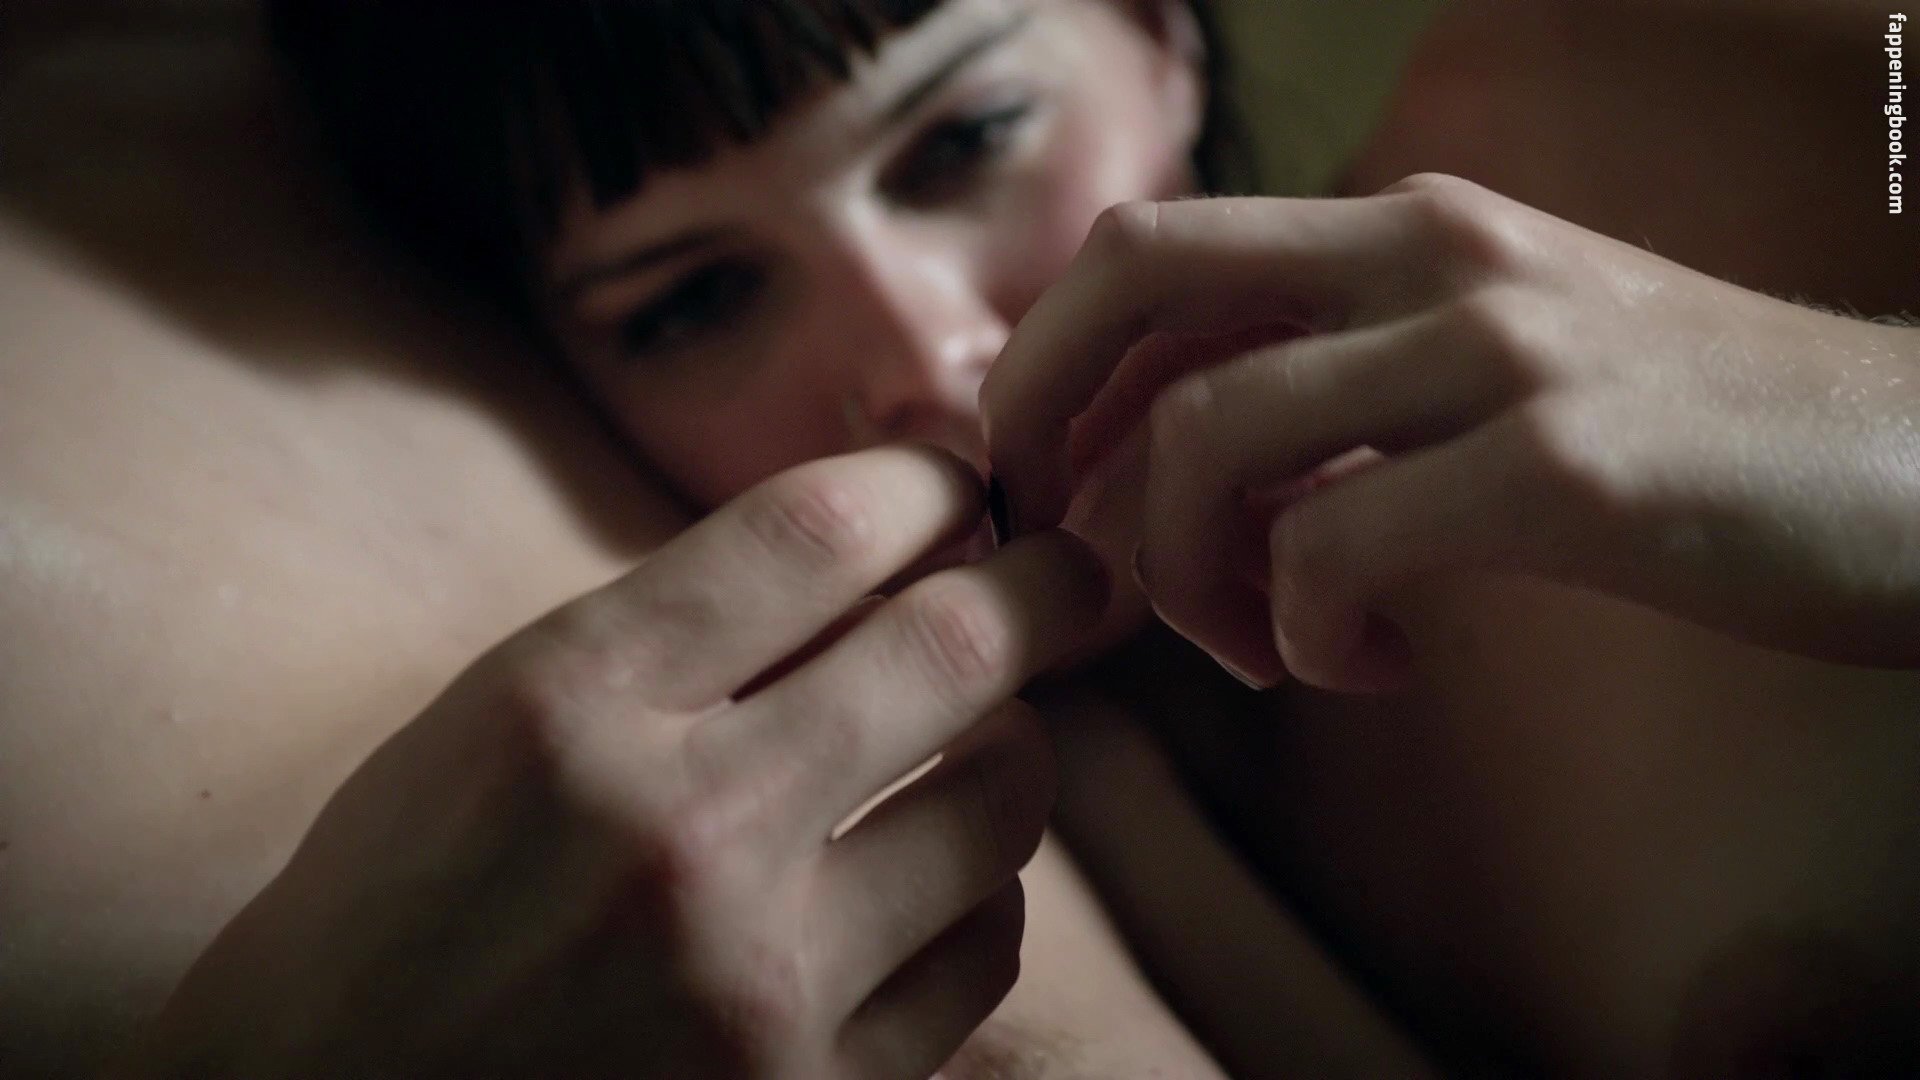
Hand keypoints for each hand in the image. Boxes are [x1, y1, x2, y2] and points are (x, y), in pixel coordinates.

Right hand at [120, 445, 1108, 1078]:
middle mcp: (676, 832)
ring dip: (1010, 756)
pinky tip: (931, 888)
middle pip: (949, 648)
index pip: (813, 535)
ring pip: (1000, 807)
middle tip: (1081, 576)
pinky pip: (983, 952)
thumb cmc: (396, 912)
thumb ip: (671, 639)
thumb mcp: (491, 727)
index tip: (964, 486)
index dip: (923, 487)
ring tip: (978, 749)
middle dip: (1049, 589)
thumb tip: (877, 555)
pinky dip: (979, 898)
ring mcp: (757, 978)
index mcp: (567, 706)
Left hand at [983, 174, 1919, 691]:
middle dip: (1040, 420)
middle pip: (1134, 275)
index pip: (1149, 247)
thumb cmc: (1690, 437)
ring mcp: (1497, 348)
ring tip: (1265, 646)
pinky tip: (1374, 668)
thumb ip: (1343, 393)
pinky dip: (1309, 635)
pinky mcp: (1562, 466)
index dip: (1046, 363)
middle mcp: (1433, 252)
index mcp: (1405, 226)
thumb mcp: (1491, 370)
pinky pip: (1336, 550)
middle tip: (1058, 554)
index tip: (1042, 484)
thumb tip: (1182, 465)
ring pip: (1207, 432)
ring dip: (1186, 573)